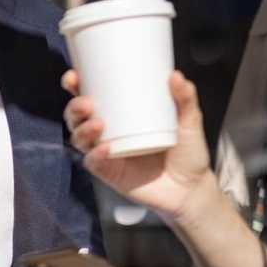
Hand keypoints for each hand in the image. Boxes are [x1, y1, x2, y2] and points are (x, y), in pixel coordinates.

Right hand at [62, 69, 210, 219]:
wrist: (193, 190)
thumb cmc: (187, 154)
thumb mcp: (189, 123)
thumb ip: (185, 100)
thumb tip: (177, 77)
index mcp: (119, 114)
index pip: (88, 95)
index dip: (75, 85)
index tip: (75, 76)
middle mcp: (107, 132)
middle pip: (76, 116)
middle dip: (74, 107)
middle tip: (86, 102)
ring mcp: (106, 152)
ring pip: (79, 137)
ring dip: (82, 129)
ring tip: (98, 124)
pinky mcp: (109, 172)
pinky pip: (92, 162)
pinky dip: (95, 154)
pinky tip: (106, 148)